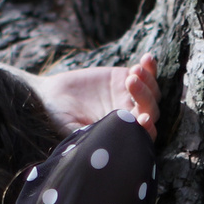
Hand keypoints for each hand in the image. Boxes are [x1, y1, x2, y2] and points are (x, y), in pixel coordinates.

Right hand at [28, 54, 158, 135]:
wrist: (51, 97)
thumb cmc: (60, 119)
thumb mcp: (72, 131)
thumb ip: (90, 137)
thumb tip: (107, 145)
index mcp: (121, 134)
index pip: (142, 134)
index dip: (147, 129)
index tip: (143, 120)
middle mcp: (129, 117)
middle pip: (151, 110)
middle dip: (145, 99)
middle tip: (131, 85)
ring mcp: (130, 97)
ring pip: (152, 92)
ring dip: (147, 82)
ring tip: (132, 73)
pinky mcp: (126, 78)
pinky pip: (146, 73)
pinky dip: (150, 67)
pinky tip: (146, 58)